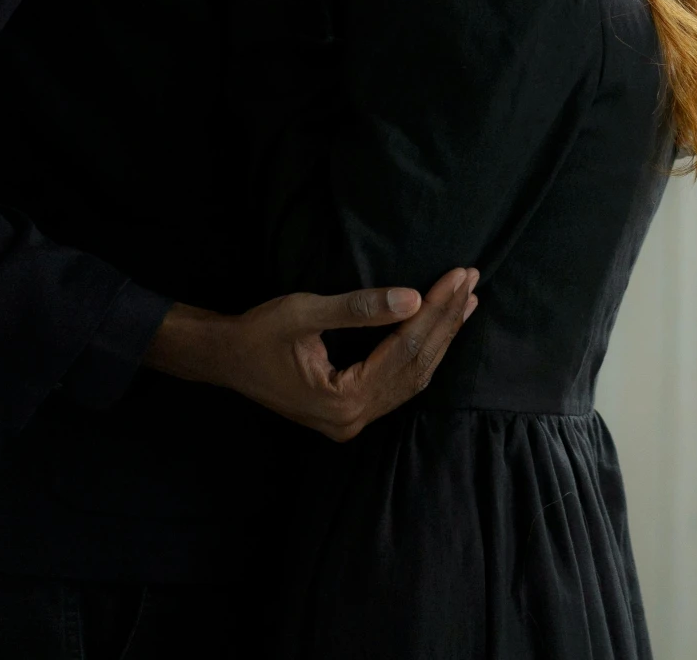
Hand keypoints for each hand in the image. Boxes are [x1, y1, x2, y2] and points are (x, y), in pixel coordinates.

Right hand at [143, 268, 478, 441]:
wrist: (224, 359)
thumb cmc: (257, 333)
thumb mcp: (304, 313)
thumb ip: (359, 309)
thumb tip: (413, 300)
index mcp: (343, 400)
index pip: (405, 349)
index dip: (436, 310)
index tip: (460, 276)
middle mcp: (353, 419)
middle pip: (415, 365)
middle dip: (445, 321)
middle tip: (471, 281)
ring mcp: (353, 420)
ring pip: (411, 377)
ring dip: (439, 337)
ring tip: (465, 301)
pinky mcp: (350, 412)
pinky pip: (397, 383)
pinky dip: (421, 353)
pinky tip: (438, 329)